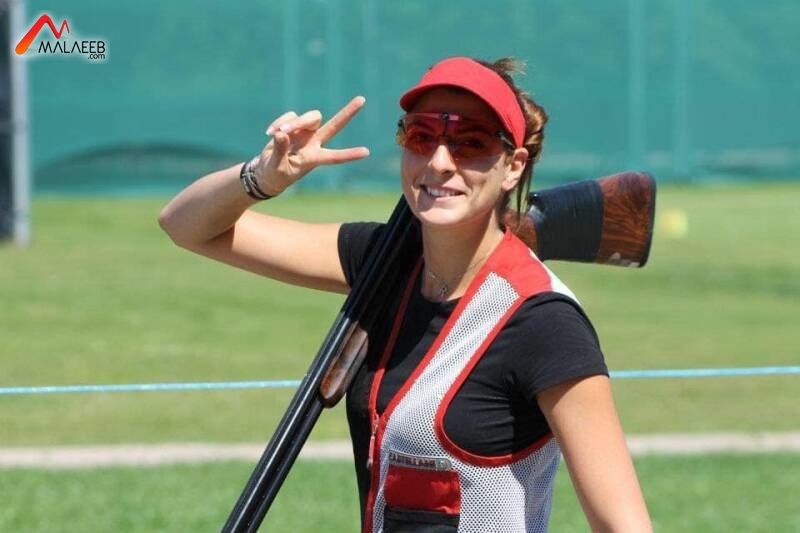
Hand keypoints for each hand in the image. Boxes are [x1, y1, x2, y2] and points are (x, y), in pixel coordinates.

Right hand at [254, 96, 369, 195]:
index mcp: (315, 158)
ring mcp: (305, 133)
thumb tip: (281, 134)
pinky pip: (290, 116)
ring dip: (296, 122)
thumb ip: (280, 151)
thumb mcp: (277, 167)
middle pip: (334, 125)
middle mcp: (314, 143)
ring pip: (311, 117)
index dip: (349, 154)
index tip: (366, 152)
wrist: (267, 171)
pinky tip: (269, 133)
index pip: (335, 156)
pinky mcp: (294, 125)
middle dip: (347, 113)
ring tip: (279, 133)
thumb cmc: (276, 174)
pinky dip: (279, 122)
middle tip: (362, 99)